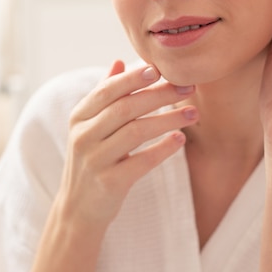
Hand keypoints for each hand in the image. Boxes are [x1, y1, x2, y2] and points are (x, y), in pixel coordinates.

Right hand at [58, 61, 197, 227]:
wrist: (78, 208)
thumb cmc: (92, 158)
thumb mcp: (90, 126)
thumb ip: (104, 94)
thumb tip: (120, 62)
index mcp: (80, 117)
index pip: (108, 91)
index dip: (133, 79)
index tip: (159, 68)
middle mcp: (84, 136)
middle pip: (125, 109)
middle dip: (159, 95)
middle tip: (187, 87)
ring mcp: (95, 161)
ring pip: (135, 133)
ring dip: (168, 120)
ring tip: (193, 114)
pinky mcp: (109, 183)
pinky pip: (141, 162)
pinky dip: (163, 149)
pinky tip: (180, 139)